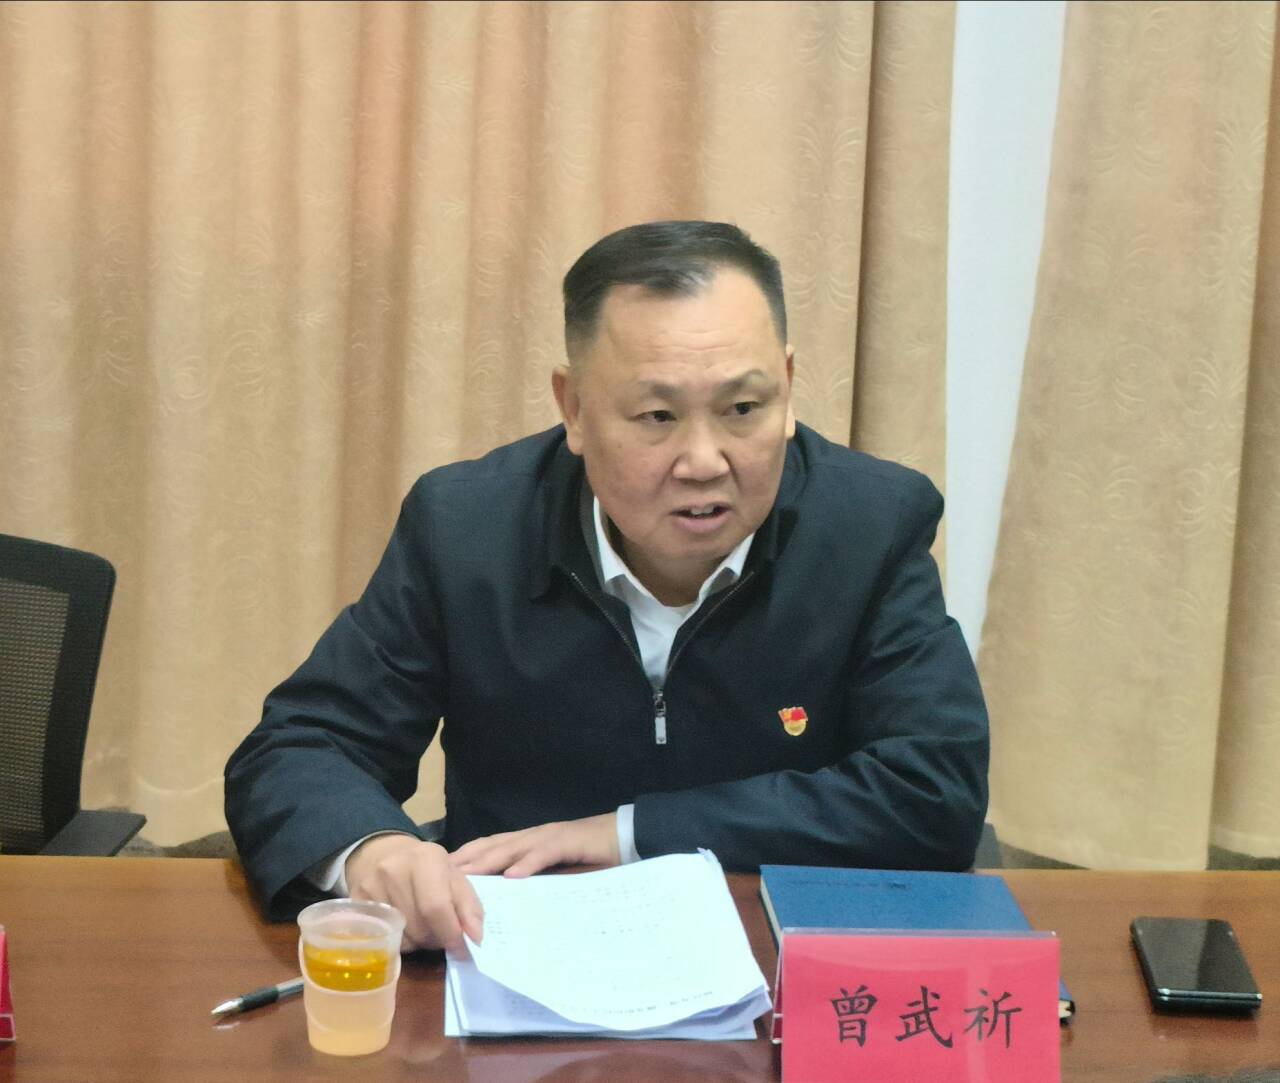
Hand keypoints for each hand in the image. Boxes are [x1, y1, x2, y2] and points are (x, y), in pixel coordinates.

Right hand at [344, 834, 483, 953]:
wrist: (384, 854)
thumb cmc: (427, 869)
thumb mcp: (454, 877)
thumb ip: (470, 906)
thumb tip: (475, 938)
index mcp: (426, 858)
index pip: (437, 907)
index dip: (452, 934)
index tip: (463, 949)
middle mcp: (393, 869)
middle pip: (420, 928)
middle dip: (437, 939)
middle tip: (441, 933)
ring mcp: (370, 886)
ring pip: (402, 938)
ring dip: (418, 942)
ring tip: (421, 925)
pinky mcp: (355, 902)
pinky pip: (382, 939)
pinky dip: (399, 941)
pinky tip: (403, 926)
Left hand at [448, 813, 620, 877]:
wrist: (624, 836)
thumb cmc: (591, 857)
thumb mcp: (557, 873)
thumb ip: (535, 883)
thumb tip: (509, 903)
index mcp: (528, 843)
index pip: (490, 848)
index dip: (467, 859)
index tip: (441, 874)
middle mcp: (533, 837)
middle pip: (492, 846)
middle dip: (466, 860)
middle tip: (440, 876)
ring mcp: (549, 837)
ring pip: (512, 848)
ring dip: (487, 861)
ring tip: (465, 875)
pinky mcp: (568, 842)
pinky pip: (544, 853)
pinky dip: (527, 864)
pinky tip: (512, 876)